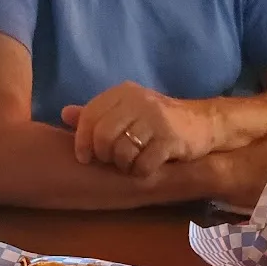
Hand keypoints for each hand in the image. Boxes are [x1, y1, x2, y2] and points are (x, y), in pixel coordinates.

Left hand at [62, 82, 214, 177]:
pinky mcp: (170, 139)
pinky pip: (142, 164)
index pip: (90, 115)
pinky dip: (140, 172)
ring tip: (130, 164)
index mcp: (123, 93)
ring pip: (122, 152)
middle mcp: (138, 101)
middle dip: (103, 155)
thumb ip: (97, 114)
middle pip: (103, 135)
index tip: (85, 157)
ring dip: (123, 165)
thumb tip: (64, 114)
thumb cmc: (157, 121)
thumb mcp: (126, 111)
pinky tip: (145, 168)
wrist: (202, 123)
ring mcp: (156, 120)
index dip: (82, 140)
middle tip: (111, 162)